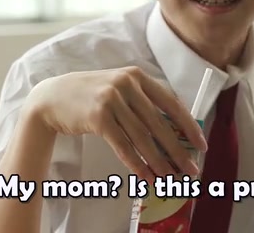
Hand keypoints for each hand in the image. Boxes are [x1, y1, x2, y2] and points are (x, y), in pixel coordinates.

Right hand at [25, 67, 207, 179]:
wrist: (52, 98)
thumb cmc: (90, 96)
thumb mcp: (119, 89)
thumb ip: (143, 102)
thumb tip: (173, 131)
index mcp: (138, 76)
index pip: (171, 103)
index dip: (188, 126)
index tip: (201, 144)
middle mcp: (127, 84)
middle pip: (159, 124)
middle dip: (178, 150)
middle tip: (191, 169)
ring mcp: (112, 99)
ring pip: (143, 138)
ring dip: (159, 161)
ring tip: (171, 178)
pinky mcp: (98, 117)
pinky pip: (123, 146)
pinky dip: (137, 164)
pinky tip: (147, 176)